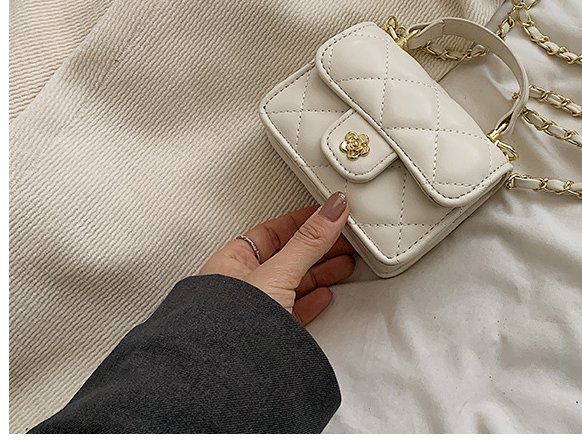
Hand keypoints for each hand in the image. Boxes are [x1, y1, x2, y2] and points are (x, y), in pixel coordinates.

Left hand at [199, 193, 354, 324]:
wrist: (233, 376)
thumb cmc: (234, 324)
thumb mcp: (278, 272)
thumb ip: (309, 241)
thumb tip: (331, 210)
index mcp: (231, 263)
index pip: (271, 232)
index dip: (301, 221)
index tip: (326, 215)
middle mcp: (240, 286)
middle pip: (287, 257)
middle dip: (319, 246)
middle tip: (344, 238)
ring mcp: (255, 312)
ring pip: (294, 283)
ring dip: (322, 271)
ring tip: (345, 262)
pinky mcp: (270, 335)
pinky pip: (295, 311)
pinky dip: (313, 300)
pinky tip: (325, 295)